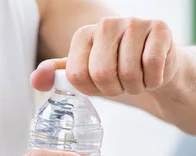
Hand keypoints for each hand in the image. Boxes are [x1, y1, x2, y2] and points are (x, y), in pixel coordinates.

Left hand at [31, 17, 179, 95]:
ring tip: (139, 79)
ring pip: (129, 73)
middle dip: (115, 90)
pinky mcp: (160, 29)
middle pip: (102, 74)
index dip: (93, 91)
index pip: (78, 75)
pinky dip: (154, 80)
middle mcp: (106, 24)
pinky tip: (154, 74)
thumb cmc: (120, 70)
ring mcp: (134, 23)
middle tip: (123, 85)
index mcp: (84, 34)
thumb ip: (61, 75)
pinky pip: (152, 66)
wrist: (160, 67)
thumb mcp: (88, 74)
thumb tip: (36, 80)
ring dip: (136, 87)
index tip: (102, 86)